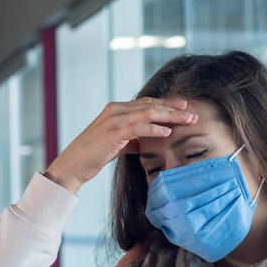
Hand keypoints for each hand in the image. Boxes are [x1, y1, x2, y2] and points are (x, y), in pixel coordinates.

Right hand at [45, 97, 197, 193]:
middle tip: (193, 113)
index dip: (167, 104)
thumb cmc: (94, 155)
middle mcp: (116, 110)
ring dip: (170, 116)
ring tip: (187, 120)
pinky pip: (138, 127)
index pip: (147, 102)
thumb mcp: (117, 143)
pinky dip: (154, 128)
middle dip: (174, 109)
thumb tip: (149, 139)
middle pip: (151, 104)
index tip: (185, 108)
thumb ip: (133, 137)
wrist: (73, 164)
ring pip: (148, 112)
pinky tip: (167, 131)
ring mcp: (114, 119)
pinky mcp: (113, 132)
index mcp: (117, 109)